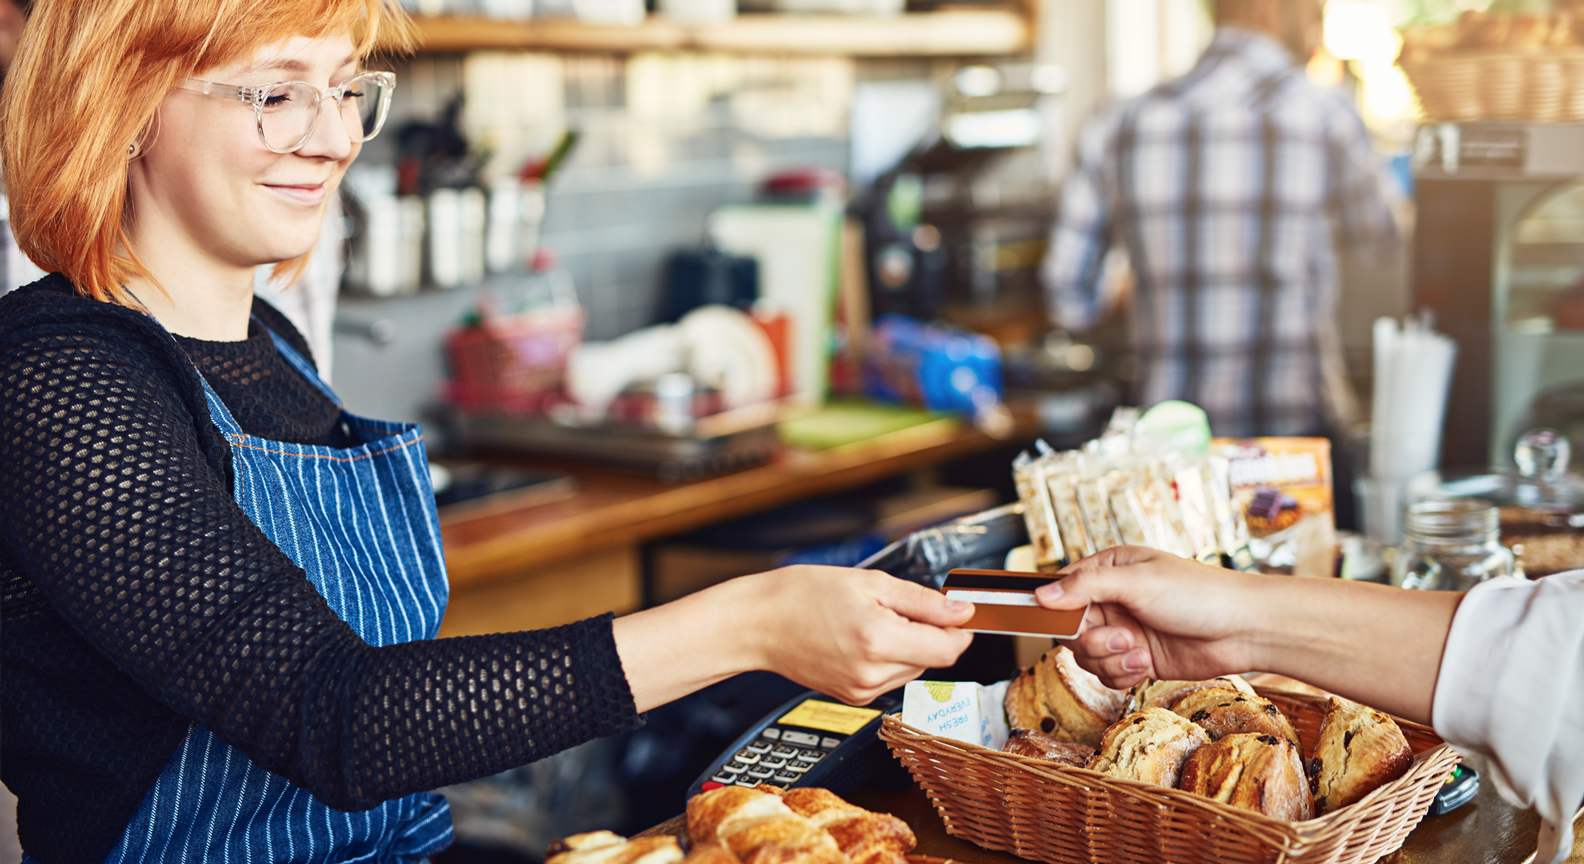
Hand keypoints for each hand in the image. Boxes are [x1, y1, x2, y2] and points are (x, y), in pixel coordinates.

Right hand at [614, 566, 973, 712]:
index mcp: (879, 639)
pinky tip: (858, 639)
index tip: (955, 611)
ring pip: (911, 668)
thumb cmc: (801, 595)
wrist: (757, 623)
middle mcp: (873, 673)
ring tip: (869, 620)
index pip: (949, 649)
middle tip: (895, 605)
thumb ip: (923, 601)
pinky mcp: (853, 697)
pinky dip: (886, 657)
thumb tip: (962, 611)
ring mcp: (862, 690)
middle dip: (927, 632)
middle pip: (932, 659)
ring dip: (906, 646)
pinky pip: (889, 677)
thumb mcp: (870, 582)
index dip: (959, 628)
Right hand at [1033, 546, 1464, 724]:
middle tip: (1123, 638)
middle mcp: (1113, 601)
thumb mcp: (1138, 582)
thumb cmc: (1199, 593)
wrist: (1244, 630)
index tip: (1061, 623)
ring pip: (1088, 657)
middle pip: (1071, 631)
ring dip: (1111, 660)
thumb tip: (1042, 595)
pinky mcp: (1138, 659)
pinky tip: (1147, 664)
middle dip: (1094, 641)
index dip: (1058, 610)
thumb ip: (1087, 587)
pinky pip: (1108, 675)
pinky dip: (1123, 674)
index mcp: (1109, 571)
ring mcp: (1125, 632)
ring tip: (1140, 652)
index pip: (1063, 591)